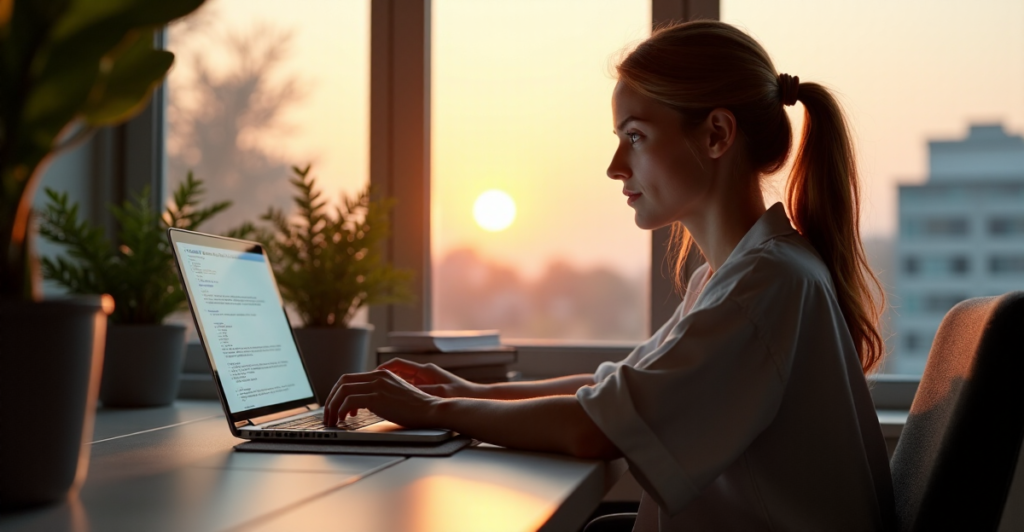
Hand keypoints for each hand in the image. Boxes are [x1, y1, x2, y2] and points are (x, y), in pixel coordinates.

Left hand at [322, 369, 443, 428]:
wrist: (430, 410)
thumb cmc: (416, 407)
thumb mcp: (395, 394)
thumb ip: (380, 393)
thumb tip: (362, 404)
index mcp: (381, 374)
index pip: (350, 378)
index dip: (338, 392)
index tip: (335, 406)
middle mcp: (377, 376)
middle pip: (342, 382)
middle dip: (331, 399)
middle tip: (329, 414)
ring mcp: (377, 385)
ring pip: (342, 391)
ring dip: (333, 406)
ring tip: (333, 420)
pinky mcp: (377, 398)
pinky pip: (349, 401)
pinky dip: (341, 411)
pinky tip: (343, 420)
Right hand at [377, 358, 482, 397]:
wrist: (475, 397)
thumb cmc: (461, 393)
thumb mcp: (440, 393)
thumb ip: (422, 390)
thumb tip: (405, 391)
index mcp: (425, 370)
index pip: (398, 364)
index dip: (383, 368)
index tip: (371, 375)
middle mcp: (423, 374)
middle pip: (397, 373)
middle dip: (382, 379)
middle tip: (369, 388)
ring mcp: (425, 382)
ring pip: (402, 383)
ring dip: (390, 388)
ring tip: (376, 397)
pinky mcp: (428, 390)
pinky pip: (409, 390)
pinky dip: (399, 395)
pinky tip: (392, 405)